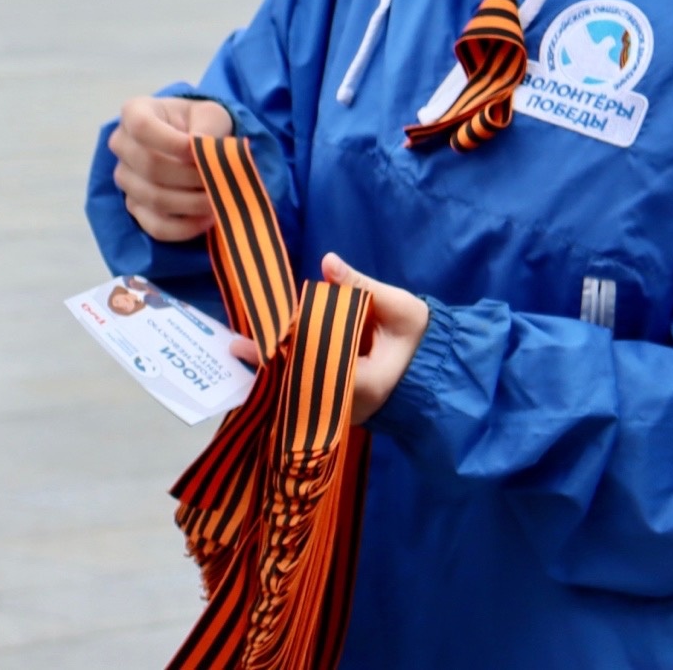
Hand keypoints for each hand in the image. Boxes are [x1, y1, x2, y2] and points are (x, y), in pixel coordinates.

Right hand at [108, 95, 233, 241]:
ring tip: (219, 199)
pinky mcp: (135, 207)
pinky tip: (208, 219)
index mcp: (134, 112)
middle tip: (221, 180)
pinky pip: (156, 226)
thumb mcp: (211, 114)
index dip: (170, 142)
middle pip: (150, 166)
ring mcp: (125, 178)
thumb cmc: (200, 123)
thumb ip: (208, 126)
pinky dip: (185, 228)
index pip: (141, 127)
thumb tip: (202, 149)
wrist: (195, 143)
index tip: (200, 151)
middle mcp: (122, 145)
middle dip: (191, 177)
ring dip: (192, 203)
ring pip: (155, 199)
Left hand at [226, 254, 431, 424]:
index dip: (287, 350)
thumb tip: (328, 261)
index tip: (259, 340)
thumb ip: (362, 286)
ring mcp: (344, 411)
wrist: (434, 369)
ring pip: (302, 391)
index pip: (317, 365)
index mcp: (366, 383)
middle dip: (271, 362)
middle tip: (237, 346)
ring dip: (276, 370)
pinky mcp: (339, 408)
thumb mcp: (399, 307)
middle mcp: (350, 405)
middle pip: (302, 382)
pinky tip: (264, 361)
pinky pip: (308, 392)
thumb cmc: (418, 336)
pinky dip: (289, 375)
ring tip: (240, 351)